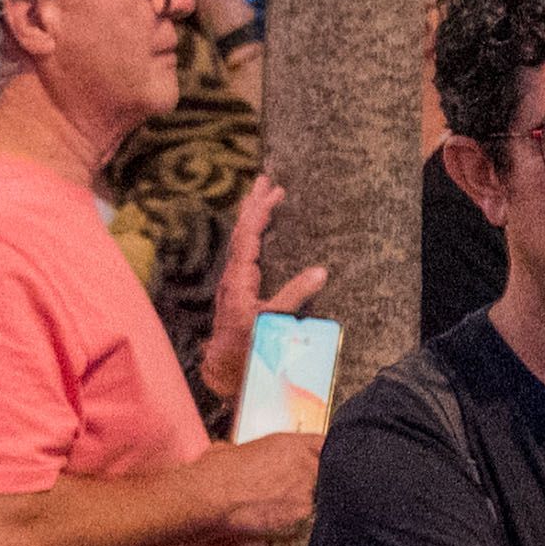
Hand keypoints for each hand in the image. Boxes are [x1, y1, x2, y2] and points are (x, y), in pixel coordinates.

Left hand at [194, 177, 330, 409]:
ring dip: (250, 215)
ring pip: (239, 239)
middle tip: (264, 178)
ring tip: (260, 194)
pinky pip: (242, 251)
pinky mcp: (237, 288)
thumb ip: (295, 296)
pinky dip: (250, 234)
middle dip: (253, 204)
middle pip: (240, 230)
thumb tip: (321, 271)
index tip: (274, 191)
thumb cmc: (247, 344)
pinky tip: (256, 230)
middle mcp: (232, 274)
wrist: (224, 367)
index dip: (260, 211)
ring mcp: (233, 280)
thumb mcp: (273, 320)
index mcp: (239, 277)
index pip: (248, 235)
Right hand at [202, 429, 322, 542]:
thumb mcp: (232, 448)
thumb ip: (253, 453)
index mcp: (292, 444)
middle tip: (287, 492)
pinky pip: (303, 523)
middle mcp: (306, 466)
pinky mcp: (301, 518)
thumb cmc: (215, 472)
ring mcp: (307, 493)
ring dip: (299, 506)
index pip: (325, 446)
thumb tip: (243, 456)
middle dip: (312, 484)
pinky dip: (290, 525)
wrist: (208, 497)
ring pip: (316, 502)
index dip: (321, 457)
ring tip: (272, 509)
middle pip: (326, 475)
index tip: (315, 463)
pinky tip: (270, 522)